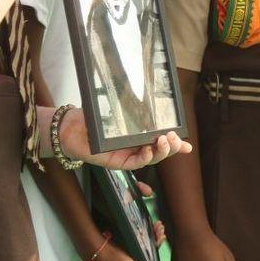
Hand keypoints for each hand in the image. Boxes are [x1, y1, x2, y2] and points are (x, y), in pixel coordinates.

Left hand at [58, 110, 192, 168]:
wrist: (71, 127)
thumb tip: (145, 97)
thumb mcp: (116, 110)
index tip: (188, 145)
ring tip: (166, 140)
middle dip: (173, 147)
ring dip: (162, 151)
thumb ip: (131, 108)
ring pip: (151, 158)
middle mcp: (134, 148)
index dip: (175, 145)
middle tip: (177, 138)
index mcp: (137, 137)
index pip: (160, 142)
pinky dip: (145, 157)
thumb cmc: (92, 118)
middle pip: (160, 152)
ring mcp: (126, 156)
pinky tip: (150, 149)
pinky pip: (135, 163)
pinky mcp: (116, 162)